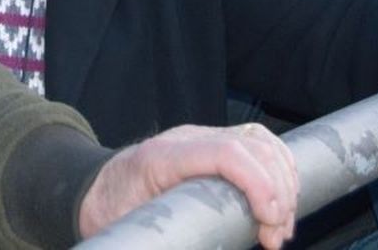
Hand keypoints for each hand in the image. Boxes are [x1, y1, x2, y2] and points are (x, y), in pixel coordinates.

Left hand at [77, 123, 298, 248]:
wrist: (94, 191)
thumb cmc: (109, 211)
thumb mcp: (130, 228)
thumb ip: (161, 234)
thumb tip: (194, 242)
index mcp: (161, 157)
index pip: (224, 152)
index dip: (258, 183)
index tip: (270, 221)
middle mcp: (184, 140)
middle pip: (251, 146)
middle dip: (277, 192)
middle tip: (275, 236)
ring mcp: (199, 139)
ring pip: (259, 141)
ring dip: (283, 182)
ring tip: (280, 225)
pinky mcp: (211, 146)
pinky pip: (255, 143)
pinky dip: (279, 168)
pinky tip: (283, 200)